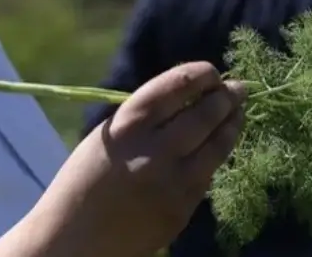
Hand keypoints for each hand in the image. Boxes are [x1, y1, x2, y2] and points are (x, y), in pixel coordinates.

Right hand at [14, 62, 247, 256]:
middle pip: (205, 113)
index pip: (176, 86)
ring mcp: (173, 182)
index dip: (201, 74)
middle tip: (239, 88)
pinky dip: (215, 157)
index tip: (212, 72)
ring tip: (238, 113)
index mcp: (128, 125)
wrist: (73, 239)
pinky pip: (207, 175)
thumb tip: (189, 97)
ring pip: (217, 145)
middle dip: (227, 96)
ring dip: (232, 124)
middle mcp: (154, 150)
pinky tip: (218, 148)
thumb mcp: (107, 137)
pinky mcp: (182, 209)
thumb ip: (144, 118)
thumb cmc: (83, 183)